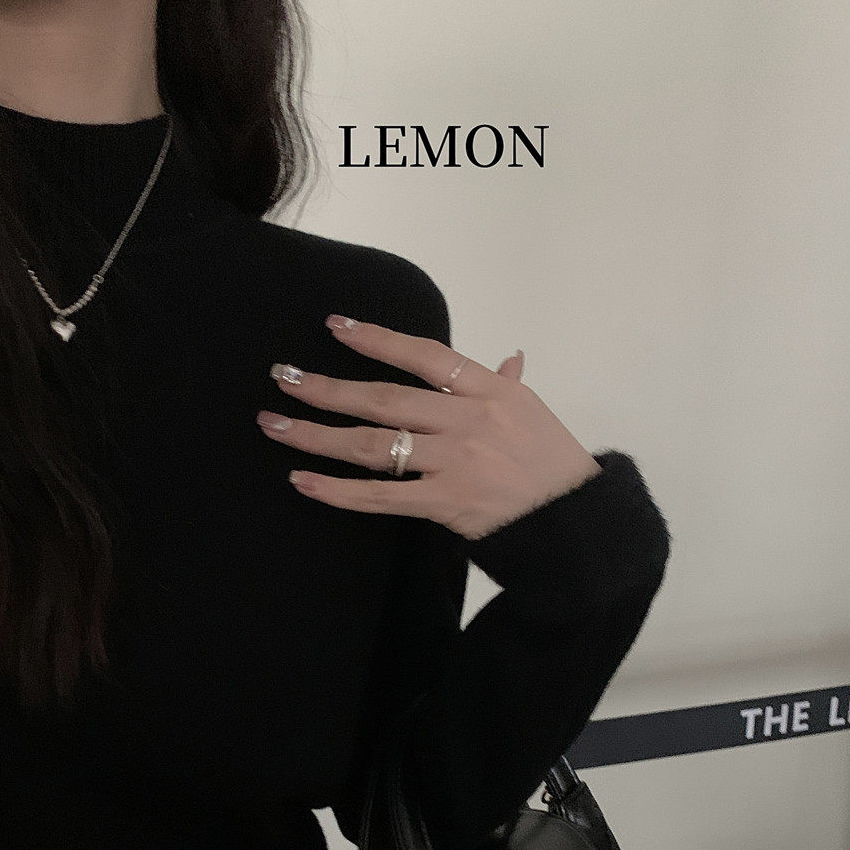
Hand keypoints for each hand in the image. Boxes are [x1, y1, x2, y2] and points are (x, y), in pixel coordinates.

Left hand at [255, 314, 603, 541]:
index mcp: (489, 389)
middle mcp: (467, 419)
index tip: (336, 326)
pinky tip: (303, 480)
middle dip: (326, 386)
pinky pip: (380, 496)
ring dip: (317, 433)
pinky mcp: (444, 503)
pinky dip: (338, 490)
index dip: (377, 339)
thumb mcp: (535, 413)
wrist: (574, 523)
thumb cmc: (554, 466)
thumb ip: (509, 384)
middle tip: (282, 376)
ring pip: (372, 443)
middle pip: (383, 397)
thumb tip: (508, 358)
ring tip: (275, 424)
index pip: (424, 354)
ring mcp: (454, 461)